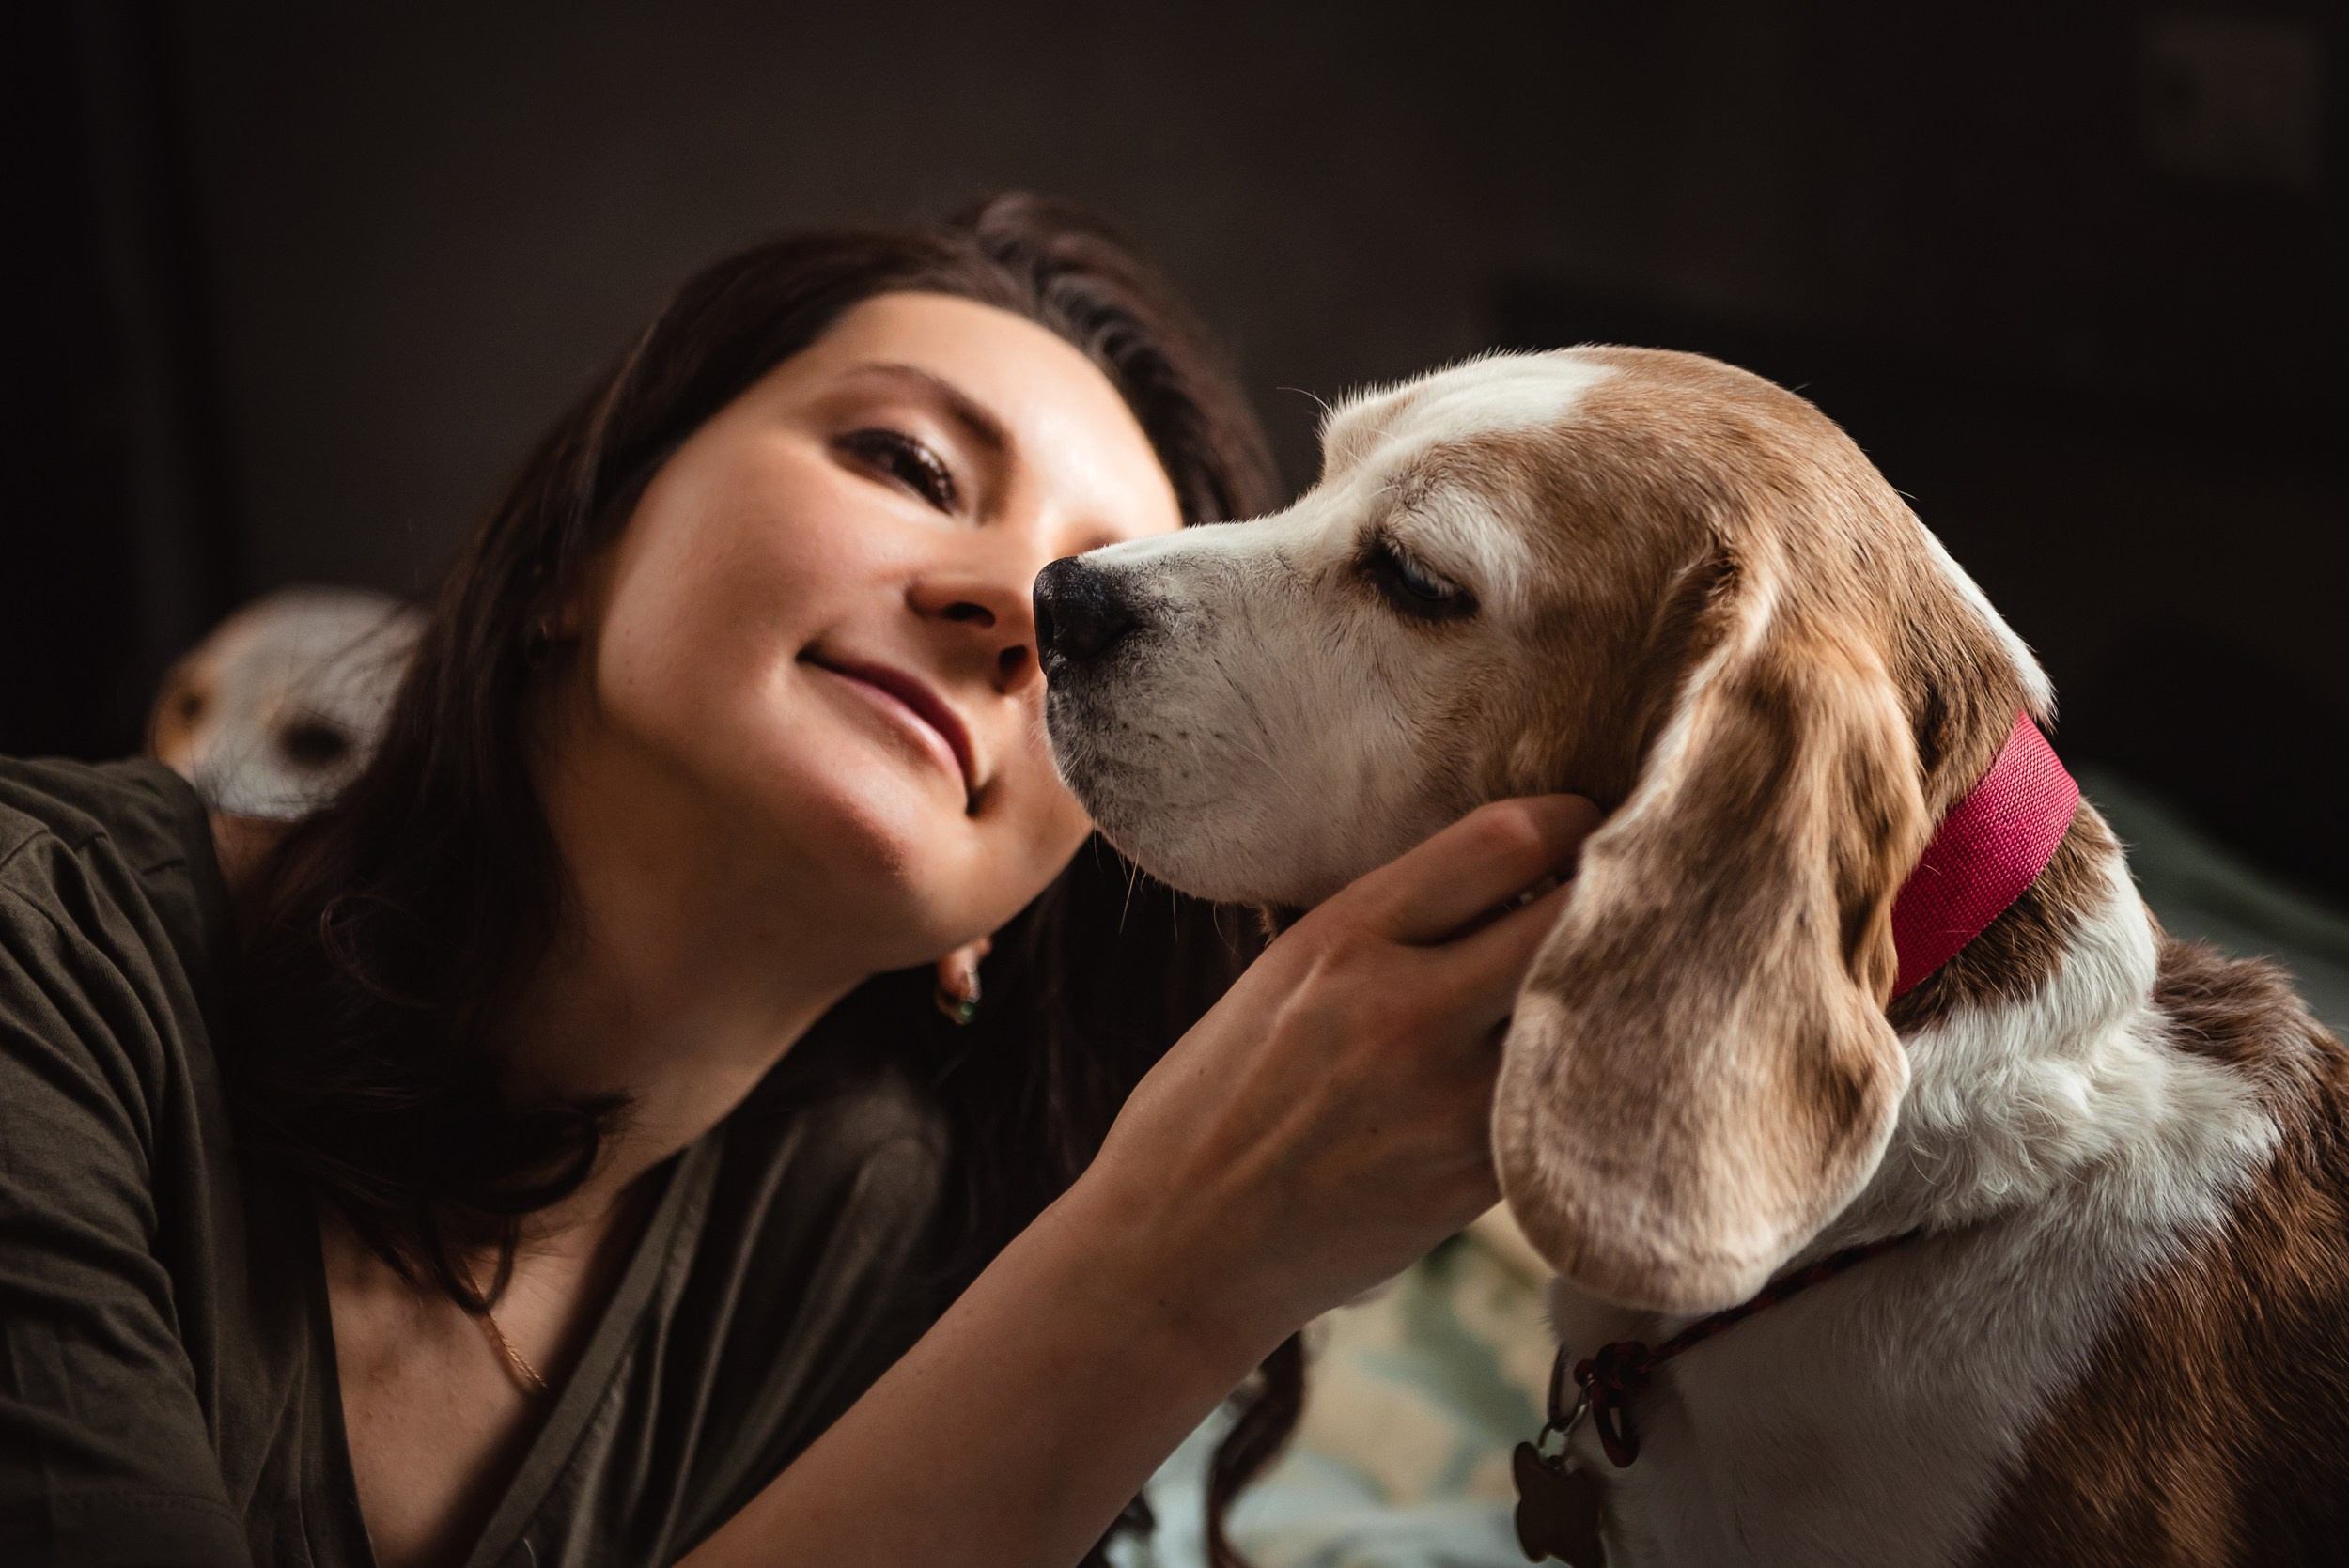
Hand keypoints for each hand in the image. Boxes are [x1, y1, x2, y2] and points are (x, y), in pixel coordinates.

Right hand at [1068, 794, 1603, 1362]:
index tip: (1585, 820)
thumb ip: (1378, 926)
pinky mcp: (1475, 1182)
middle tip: (1633, 891)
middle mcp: (1402, 1011)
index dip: (1567, 817)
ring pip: (1582, 1014)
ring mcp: (1447, 1104)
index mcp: (1341, 941)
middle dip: (1612, 896)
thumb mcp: (1276, 977)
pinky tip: (1567, 1065)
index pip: (1504, 842)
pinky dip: (1572, 1073)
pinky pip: (1557, 1101)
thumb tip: (1494, 876)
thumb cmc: (1213, 1102)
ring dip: (1602, 990)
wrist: (1177, 1249)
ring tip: (1612, 974)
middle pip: (1569, 919)